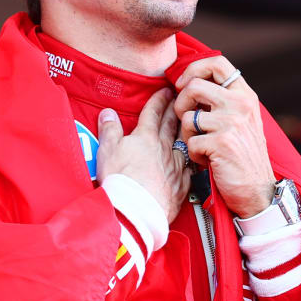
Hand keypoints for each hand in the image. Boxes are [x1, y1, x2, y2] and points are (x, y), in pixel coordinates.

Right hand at [96, 89, 190, 220]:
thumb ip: (109, 130)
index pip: (154, 112)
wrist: (136, 209)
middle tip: (182, 99)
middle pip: (171, 124)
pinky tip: (193, 157)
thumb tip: (107, 113)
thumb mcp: (107, 150)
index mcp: (145, 137)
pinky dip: (191, 159)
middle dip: (176, 109)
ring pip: (183, 143)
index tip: (165, 90)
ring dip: (186, 131)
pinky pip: (190, 167)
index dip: (159, 99)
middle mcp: (164, 149)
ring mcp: (175, 166)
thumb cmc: (120, 181)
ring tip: (189, 123)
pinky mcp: (182, 185)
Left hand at [173, 58, 274, 218]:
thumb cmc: (243, 155)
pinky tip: (208, 161)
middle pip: (193, 86)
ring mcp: (232, 122)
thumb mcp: (241, 120)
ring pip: (187, 117)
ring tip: (202, 146)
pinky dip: (194, 155)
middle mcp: (240, 104)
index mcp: (245, 95)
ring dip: (187, 135)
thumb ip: (223, 100)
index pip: (217, 63)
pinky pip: (190, 142)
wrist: (257, 190)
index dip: (193, 69)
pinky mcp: (222, 142)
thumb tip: (189, 82)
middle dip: (180, 104)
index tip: (182, 84)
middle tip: (185, 119)